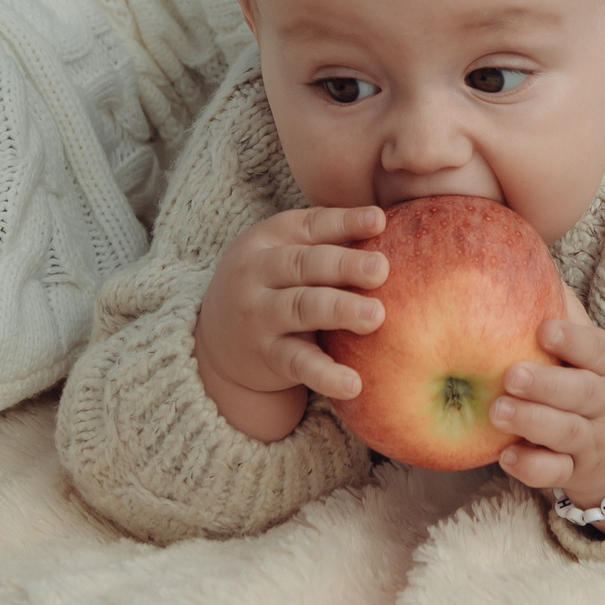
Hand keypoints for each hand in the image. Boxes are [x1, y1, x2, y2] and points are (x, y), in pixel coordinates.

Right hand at [194, 205, 388, 441]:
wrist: (215, 340)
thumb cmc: (271, 285)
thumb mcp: (283, 253)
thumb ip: (326, 240)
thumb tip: (388, 222)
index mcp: (268, 239)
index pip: (309, 226)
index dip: (344, 222)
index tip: (380, 221)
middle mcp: (257, 273)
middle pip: (304, 265)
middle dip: (343, 265)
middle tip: (382, 269)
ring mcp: (259, 316)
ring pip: (301, 309)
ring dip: (339, 311)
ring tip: (376, 317)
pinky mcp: (267, 356)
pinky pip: (298, 363)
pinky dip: (325, 374)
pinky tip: (354, 383)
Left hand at [490, 315, 604, 529]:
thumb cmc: (595, 381)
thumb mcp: (595, 349)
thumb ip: (568, 314)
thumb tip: (528, 260)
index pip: (598, 351)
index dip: (574, 340)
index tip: (544, 329)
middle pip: (583, 394)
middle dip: (547, 386)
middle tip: (511, 375)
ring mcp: (592, 441)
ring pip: (568, 433)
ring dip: (533, 422)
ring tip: (497, 411)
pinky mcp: (575, 472)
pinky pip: (556, 474)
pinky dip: (532, 468)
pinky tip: (506, 455)